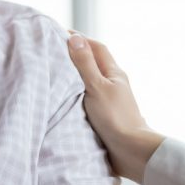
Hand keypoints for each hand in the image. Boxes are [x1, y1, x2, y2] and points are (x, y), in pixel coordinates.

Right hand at [67, 34, 164, 183]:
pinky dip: (76, 92)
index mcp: (114, 72)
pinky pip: (88, 96)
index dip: (79, 38)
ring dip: (75, 74)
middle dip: (76, 54)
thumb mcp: (96, 86)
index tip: (59, 34)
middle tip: (54, 51)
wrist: (131, 151)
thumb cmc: (115, 118)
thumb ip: (85, 63)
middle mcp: (113, 83)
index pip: (96, 47)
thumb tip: (75, 38)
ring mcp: (110, 99)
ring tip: (56, 73)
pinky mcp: (105, 114)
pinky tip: (65, 97)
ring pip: (90, 79)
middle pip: (93, 61)